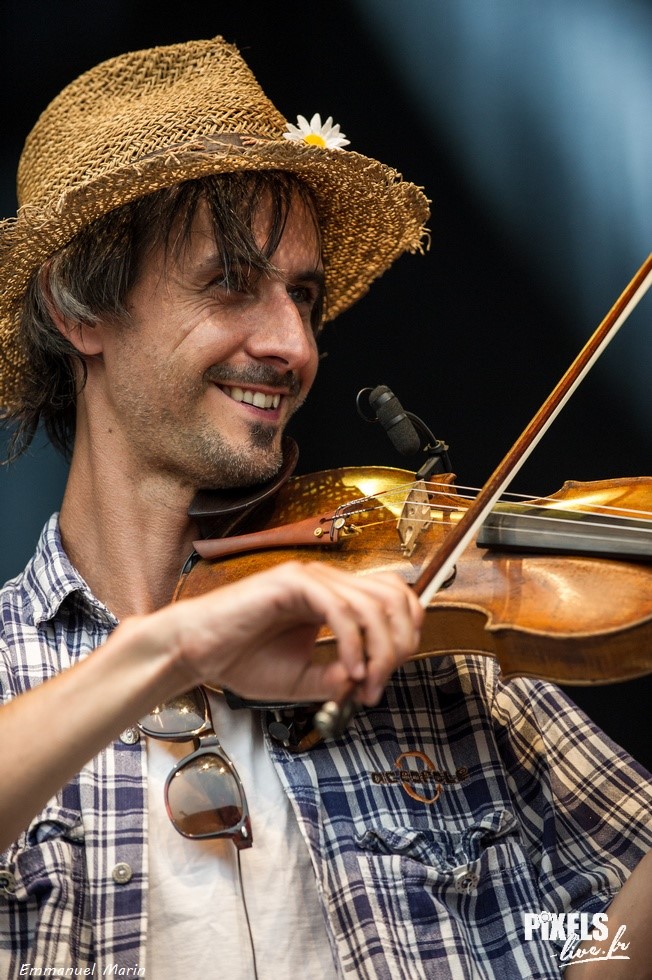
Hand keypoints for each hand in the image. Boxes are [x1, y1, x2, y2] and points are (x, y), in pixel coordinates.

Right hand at [154, 560, 423, 704]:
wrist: (195, 652)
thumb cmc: (240, 660)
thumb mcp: (302, 678)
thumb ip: (336, 677)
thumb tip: (368, 680)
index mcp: (332, 598)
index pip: (391, 599)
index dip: (402, 636)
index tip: (382, 681)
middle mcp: (325, 582)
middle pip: (392, 597)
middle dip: (398, 644)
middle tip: (379, 685)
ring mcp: (309, 578)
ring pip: (371, 604)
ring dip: (378, 650)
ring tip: (364, 683)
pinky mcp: (291, 583)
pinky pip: (340, 609)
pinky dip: (352, 643)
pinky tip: (348, 670)